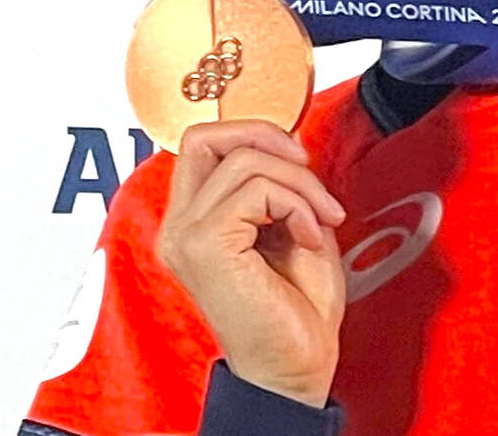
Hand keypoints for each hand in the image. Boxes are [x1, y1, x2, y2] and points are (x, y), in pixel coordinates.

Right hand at [156, 120, 347, 407]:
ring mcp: (186, 236)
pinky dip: (297, 204)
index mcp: (194, 219)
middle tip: (306, 168)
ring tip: (318, 220)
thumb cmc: (297, 303)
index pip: (202, 142)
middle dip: (267, 136)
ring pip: (244, 160)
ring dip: (299, 183)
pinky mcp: (204, 246)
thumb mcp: (291, 221)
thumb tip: (285, 138)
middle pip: (204, 136)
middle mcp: (179, 226)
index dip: (255, 134)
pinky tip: (307, 237)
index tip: (298, 161)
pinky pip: (256, 189)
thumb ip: (278, 180)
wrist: (298, 362)